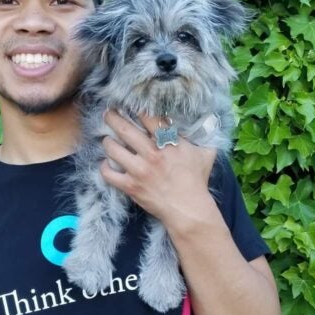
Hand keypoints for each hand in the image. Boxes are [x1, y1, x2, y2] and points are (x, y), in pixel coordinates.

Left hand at [100, 110, 218, 232]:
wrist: (189, 209)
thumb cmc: (197, 181)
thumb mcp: (205, 153)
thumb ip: (204, 135)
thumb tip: (210, 119)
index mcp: (169, 142)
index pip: (147, 117)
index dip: (136, 108)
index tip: (129, 104)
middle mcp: (152, 153)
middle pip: (124, 128)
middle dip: (112, 117)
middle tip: (108, 113)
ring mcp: (139, 170)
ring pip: (112, 148)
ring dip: (107, 141)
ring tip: (107, 139)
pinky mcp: (130, 186)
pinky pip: (108, 173)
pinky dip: (104, 167)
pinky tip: (107, 163)